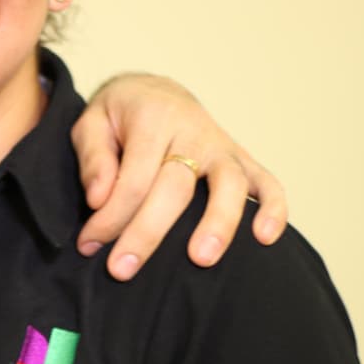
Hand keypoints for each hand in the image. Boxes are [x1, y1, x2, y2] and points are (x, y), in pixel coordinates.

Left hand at [73, 73, 286, 279]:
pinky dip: (273, 208)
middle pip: (176, 187)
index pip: (133, 178)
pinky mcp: (242, 159)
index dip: (110, 217)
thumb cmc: (120, 118)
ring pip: (228, 184)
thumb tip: (98, 198)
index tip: (89, 245)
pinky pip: (267, 182)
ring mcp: (222, 146)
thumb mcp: (91, 124)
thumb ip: (93, 158)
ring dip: (218, 223)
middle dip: (147, 233)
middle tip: (122, 270)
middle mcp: (192, 131)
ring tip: (201, 260)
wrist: (156, 92)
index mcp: (153, 119)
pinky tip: (265, 238)